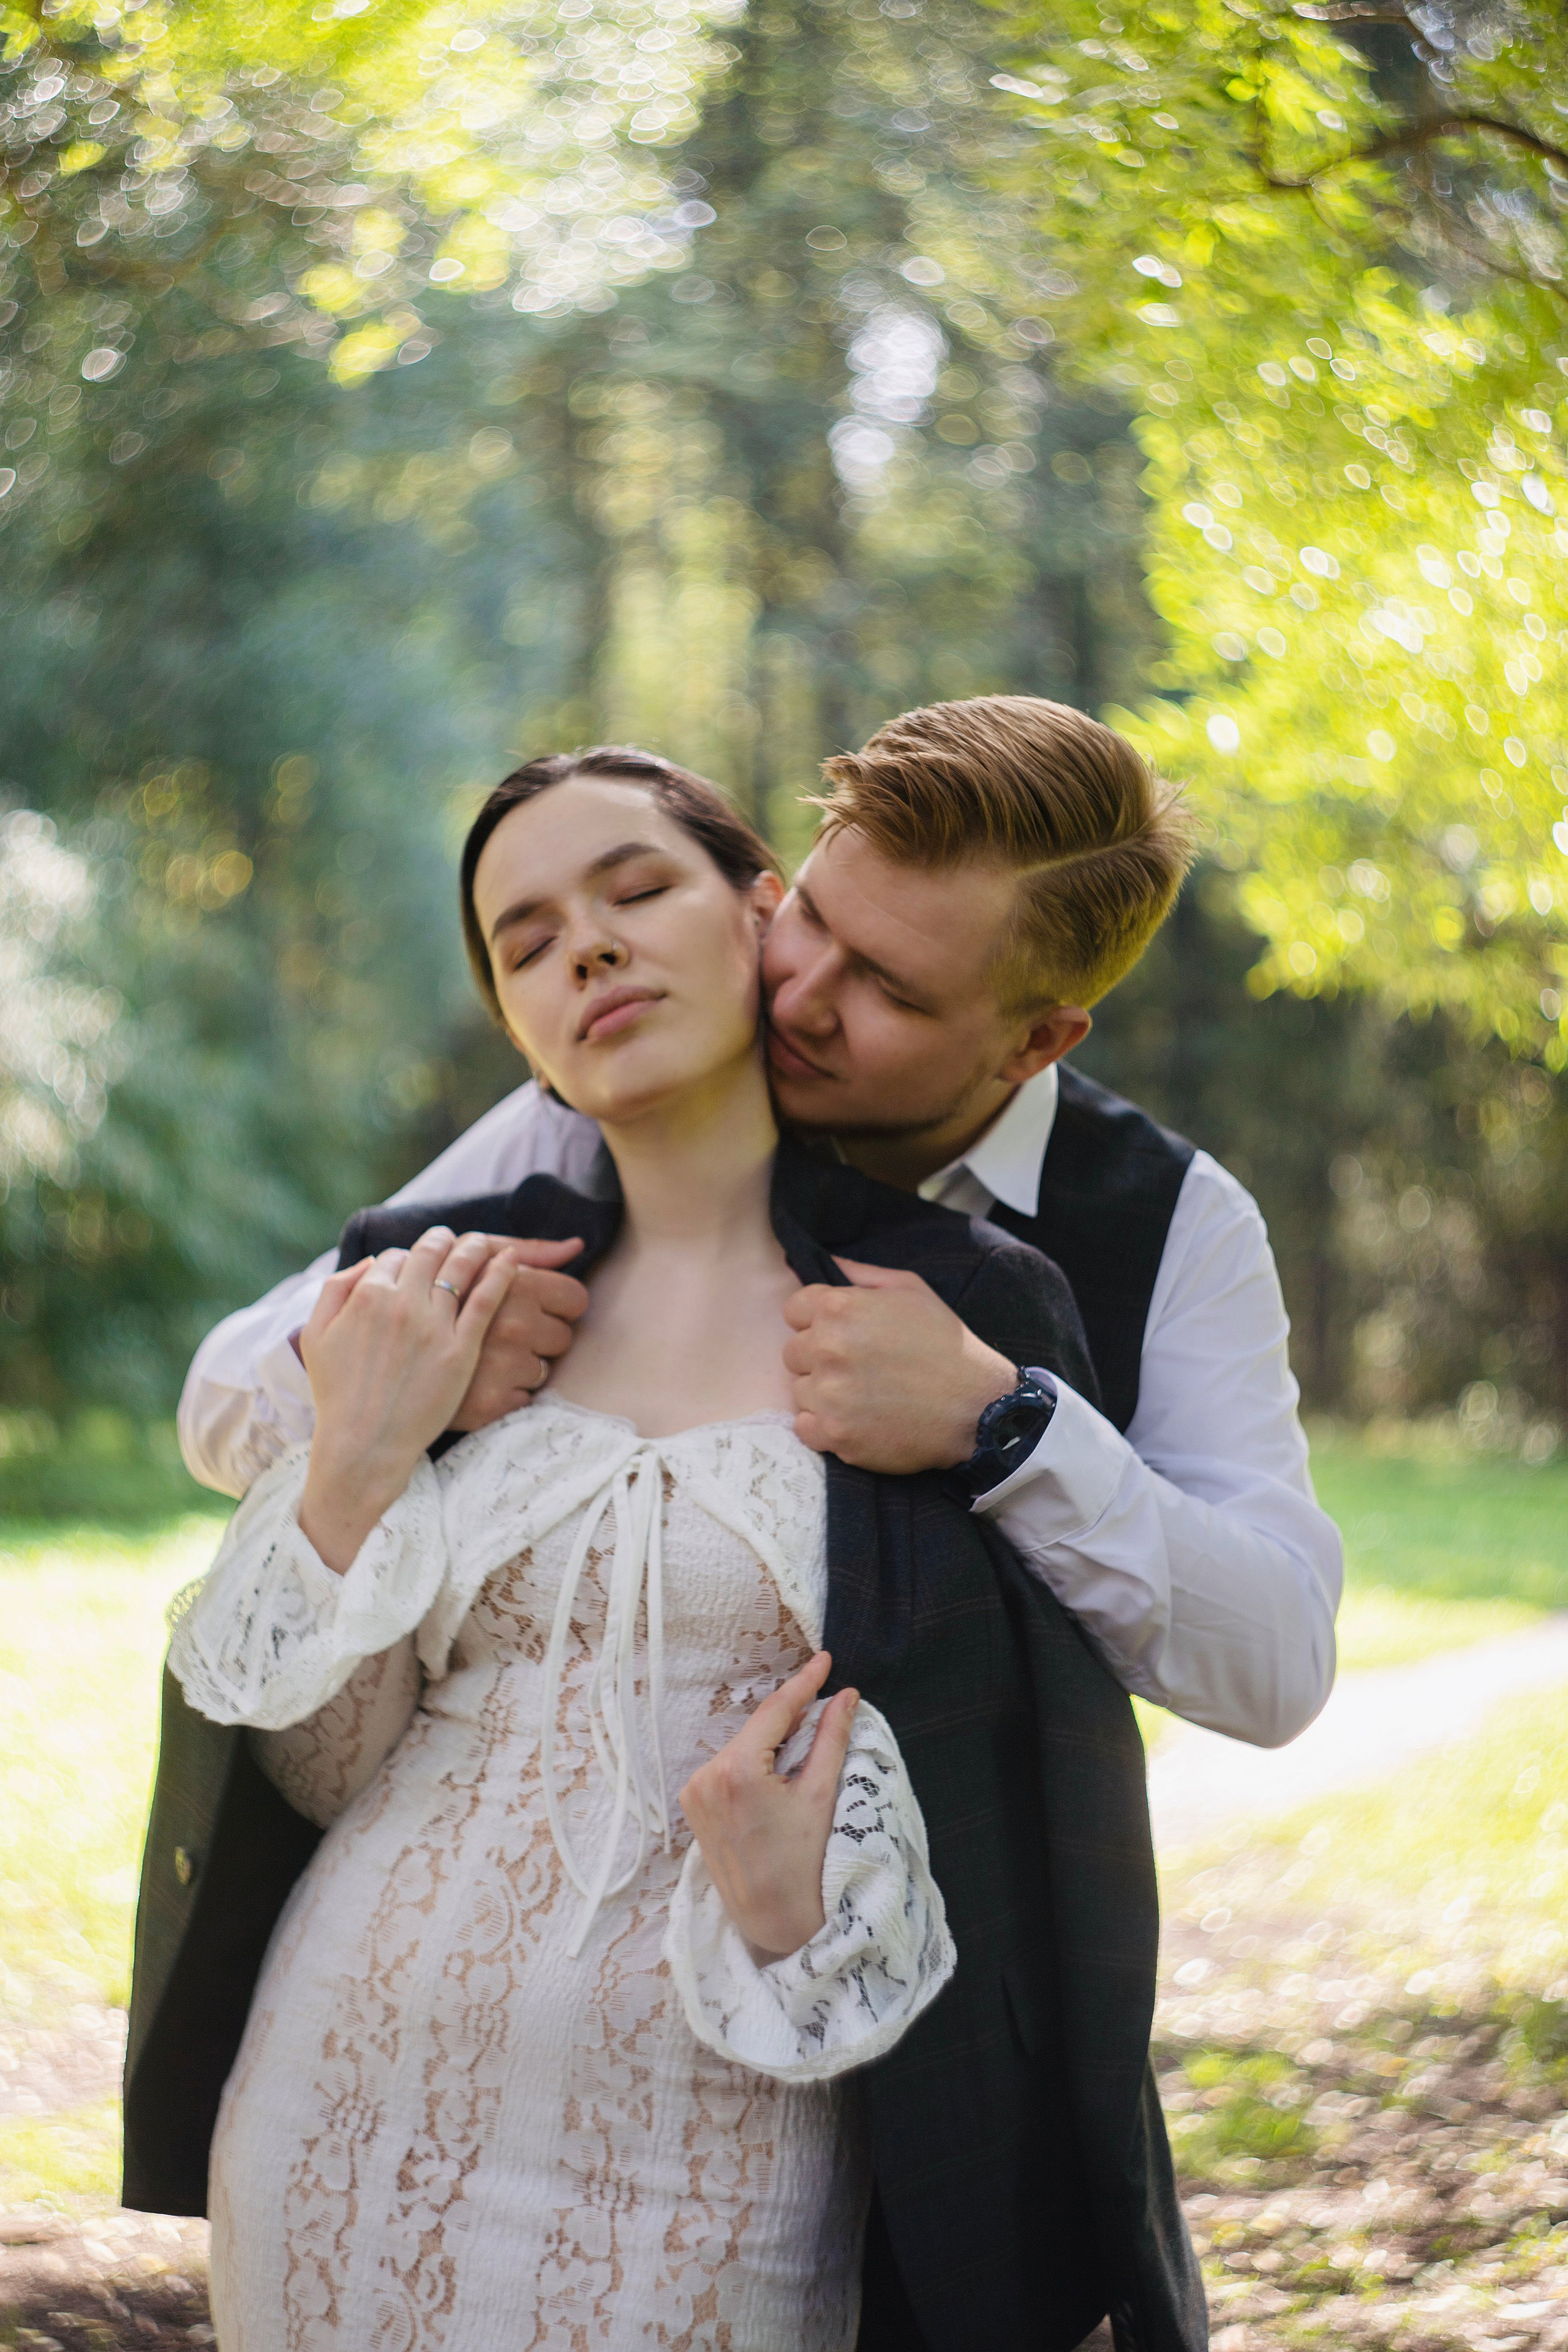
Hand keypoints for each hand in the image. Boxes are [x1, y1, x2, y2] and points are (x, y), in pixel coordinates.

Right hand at [299, 1227, 516, 1570]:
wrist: (364, 1443)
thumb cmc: (338, 1394)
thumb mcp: (315, 1335)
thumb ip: (336, 1289)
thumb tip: (370, 1263)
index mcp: (366, 1296)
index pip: (394, 1256)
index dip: (406, 1257)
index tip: (416, 1262)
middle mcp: (402, 1303)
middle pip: (430, 1253)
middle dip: (444, 1240)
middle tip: (454, 1239)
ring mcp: (434, 1325)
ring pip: (461, 1268)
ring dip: (475, 1247)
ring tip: (484, 1244)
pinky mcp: (462, 1348)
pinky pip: (487, 1298)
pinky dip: (501, 1273)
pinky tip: (511, 1261)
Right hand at [447, 1236, 588, 1430]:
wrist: (381, 1383)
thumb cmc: (433, 1306)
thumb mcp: (470, 1264)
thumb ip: (525, 1251)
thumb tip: (577, 1246)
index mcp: (511, 1282)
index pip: (575, 1297)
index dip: (552, 1306)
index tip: (526, 1309)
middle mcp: (511, 1322)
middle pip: (564, 1335)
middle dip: (537, 1337)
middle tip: (500, 1336)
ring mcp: (502, 1364)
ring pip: (545, 1369)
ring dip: (520, 1368)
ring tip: (484, 1361)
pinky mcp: (493, 1403)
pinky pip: (526, 1399)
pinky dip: (505, 1396)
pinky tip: (477, 1386)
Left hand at [679, 1652, 858, 1963]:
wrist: (775, 1921)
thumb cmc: (804, 1865)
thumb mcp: (821, 1796)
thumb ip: (831, 1739)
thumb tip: (845, 1695)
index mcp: (736, 1771)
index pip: (775, 1711)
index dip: (804, 1682)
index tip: (826, 1659)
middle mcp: (706, 1776)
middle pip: (757, 1728)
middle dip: (791, 1714)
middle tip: (825, 1701)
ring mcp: (695, 1793)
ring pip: (743, 1746)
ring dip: (773, 1739)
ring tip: (805, 1744)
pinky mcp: (693, 1806)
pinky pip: (728, 1767)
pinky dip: (754, 1760)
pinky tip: (778, 1769)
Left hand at [783, 1258, 1014, 1473]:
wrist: (978, 1408)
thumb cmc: (946, 1345)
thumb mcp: (911, 1290)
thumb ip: (862, 1274)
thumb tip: (826, 1262)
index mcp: (840, 1308)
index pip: (793, 1310)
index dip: (816, 1320)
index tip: (841, 1334)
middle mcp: (828, 1349)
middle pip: (793, 1353)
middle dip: (819, 1358)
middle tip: (859, 1367)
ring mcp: (830, 1395)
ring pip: (800, 1391)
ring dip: (824, 1393)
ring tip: (865, 1394)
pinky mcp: (836, 1434)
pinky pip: (805, 1428)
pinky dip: (825, 1427)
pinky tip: (856, 1420)